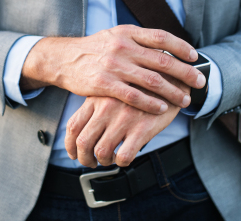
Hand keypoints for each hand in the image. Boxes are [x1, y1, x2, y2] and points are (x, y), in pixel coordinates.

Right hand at [20, 25, 205, 113]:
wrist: (63, 59)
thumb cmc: (95, 49)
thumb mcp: (115, 35)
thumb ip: (138, 39)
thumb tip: (167, 46)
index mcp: (128, 32)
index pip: (161, 37)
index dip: (181, 47)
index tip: (195, 57)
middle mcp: (122, 46)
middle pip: (163, 60)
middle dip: (186, 72)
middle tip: (200, 82)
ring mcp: (113, 65)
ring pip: (152, 80)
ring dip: (173, 91)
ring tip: (185, 99)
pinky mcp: (104, 84)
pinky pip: (134, 96)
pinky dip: (151, 103)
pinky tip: (162, 108)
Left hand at [65, 75, 190, 167]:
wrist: (169, 77)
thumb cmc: (139, 85)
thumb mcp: (112, 87)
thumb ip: (97, 104)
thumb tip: (83, 128)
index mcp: (96, 98)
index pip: (73, 127)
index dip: (70, 145)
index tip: (74, 153)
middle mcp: (106, 108)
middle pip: (83, 142)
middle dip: (84, 158)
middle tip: (91, 162)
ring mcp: (124, 118)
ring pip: (102, 152)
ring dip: (103, 162)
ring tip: (110, 159)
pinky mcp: (142, 128)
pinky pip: (124, 156)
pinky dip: (122, 162)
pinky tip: (125, 156)